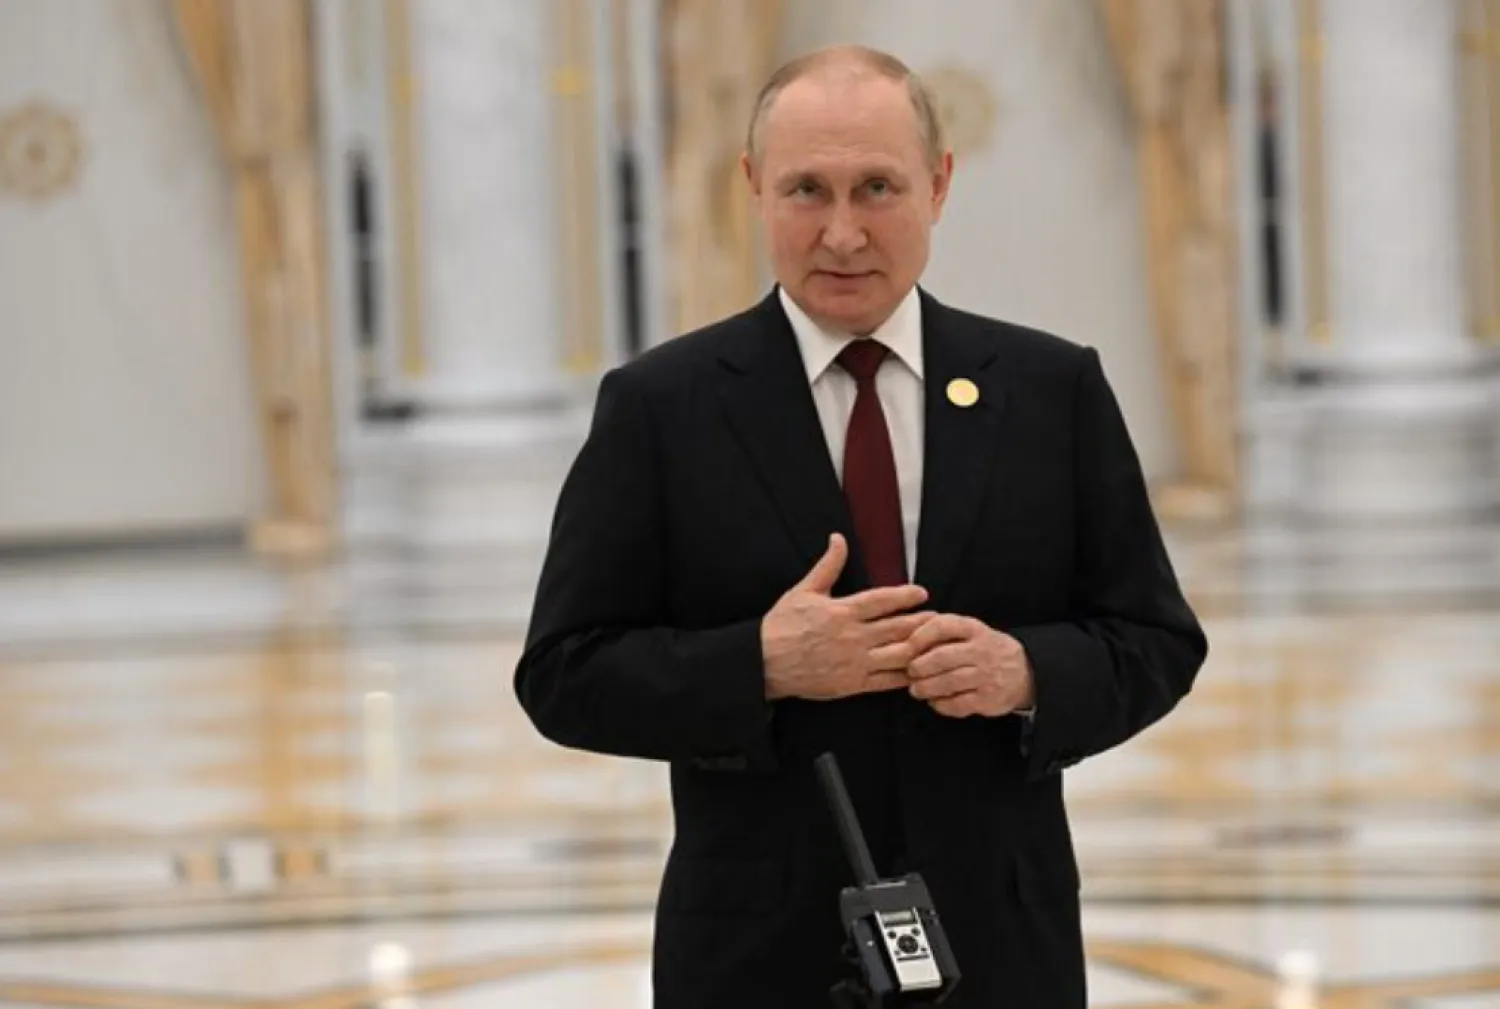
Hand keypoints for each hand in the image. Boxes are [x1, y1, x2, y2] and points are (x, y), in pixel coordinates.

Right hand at [762, 533, 931, 701]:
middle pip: (897, 627)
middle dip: (921, 622)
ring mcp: (855, 661)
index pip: (882, 600)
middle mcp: (853, 636)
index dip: (905, 596)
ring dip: (918, 648)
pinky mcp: (852, 684)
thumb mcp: (804, 590)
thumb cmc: (782, 625)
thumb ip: (828, 566)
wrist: (764, 661)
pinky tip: (916, 671)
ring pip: (897, 655)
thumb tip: (838, 538)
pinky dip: (904, 676)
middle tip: (939, 617)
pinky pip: (886, 681)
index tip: (922, 593)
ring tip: (933, 643)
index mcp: (842, 611)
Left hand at [906, 614, 1035, 717]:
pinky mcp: (988, 699)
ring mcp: (986, 676)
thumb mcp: (968, 632)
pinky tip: (934, 702)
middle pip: (942, 657)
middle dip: (919, 666)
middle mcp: (981, 651)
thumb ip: (940, 631)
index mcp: (973, 629)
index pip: (943, 626)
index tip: (906, 646)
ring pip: (949, 682)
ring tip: (916, 690)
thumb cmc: (983, 649)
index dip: (920, 636)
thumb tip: (903, 636)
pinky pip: (959, 704)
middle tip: (909, 672)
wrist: (1024, 671)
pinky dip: (941, 705)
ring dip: (926, 688)